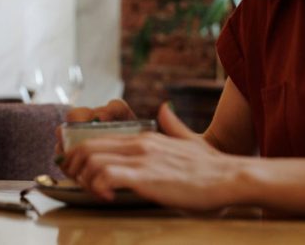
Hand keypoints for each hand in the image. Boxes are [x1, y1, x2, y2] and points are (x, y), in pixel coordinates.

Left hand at [59, 102, 241, 211]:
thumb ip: (173, 126)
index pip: (97, 139)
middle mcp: (139, 143)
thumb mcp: (189, 140)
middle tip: (77, 183)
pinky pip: (107, 176)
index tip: (77, 171)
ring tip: (93, 192)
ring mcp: (141, 158)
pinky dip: (99, 186)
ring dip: (84, 179)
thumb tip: (165, 109)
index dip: (80, 155)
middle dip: (73, 167)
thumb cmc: (213, 167)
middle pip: (87, 148)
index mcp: (145, 138)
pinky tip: (108, 197)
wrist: (231, 177)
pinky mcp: (146, 176)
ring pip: (91, 160)